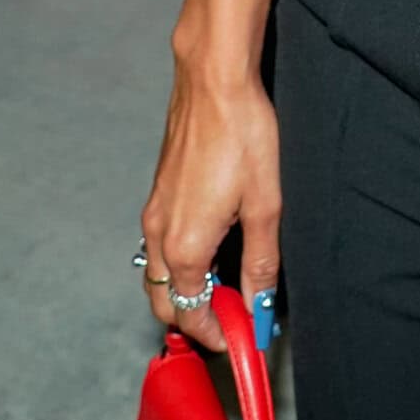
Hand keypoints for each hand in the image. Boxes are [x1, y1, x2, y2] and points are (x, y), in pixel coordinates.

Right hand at [140, 60, 280, 352]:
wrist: (214, 81)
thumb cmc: (242, 135)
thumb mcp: (265, 206)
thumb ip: (260, 263)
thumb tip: (258, 307)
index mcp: (183, 247)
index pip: (189, 314)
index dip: (216, 334)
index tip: (243, 338)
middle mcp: (158, 233)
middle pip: (165, 301)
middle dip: (197, 317)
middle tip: (237, 315)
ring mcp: (154, 210)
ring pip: (159, 272)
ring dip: (189, 288)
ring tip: (232, 281)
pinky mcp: (158, 191)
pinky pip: (161, 244)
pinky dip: (183, 261)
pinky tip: (217, 245)